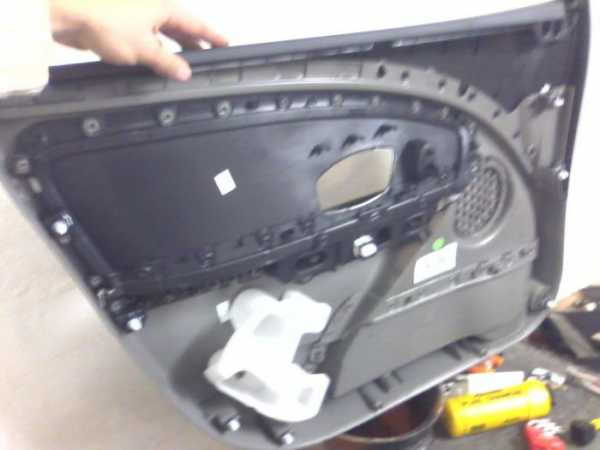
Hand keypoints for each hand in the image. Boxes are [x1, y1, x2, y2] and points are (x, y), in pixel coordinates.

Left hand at [49, 0, 227, 79]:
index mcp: (164, 7)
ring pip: (163, 34)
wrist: (68, 15)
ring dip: (173, 49)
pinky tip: (157, 62)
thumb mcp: (145, 49)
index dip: (211, 36)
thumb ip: (168, 62)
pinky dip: (155, 50)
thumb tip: (186, 73)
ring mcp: (137, 15)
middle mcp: (153, 7)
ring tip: (185, 65)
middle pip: (180, 28)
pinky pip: (147, 38)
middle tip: (207, 58)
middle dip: (194, 43)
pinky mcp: (121, 24)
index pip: (195, 24)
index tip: (226, 44)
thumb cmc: (108, 24)